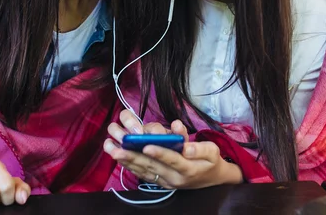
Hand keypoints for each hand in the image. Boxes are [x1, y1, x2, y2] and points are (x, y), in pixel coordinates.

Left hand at [103, 112, 241, 188]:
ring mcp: (166, 181)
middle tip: (117, 148)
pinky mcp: (160, 182)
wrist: (213, 179)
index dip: (160, 152)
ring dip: (126, 161)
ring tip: (112, 150)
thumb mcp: (213, 152)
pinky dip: (130, 166)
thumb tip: (186, 145)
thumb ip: (200, 148)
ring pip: (143, 170)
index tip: (147, 144)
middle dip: (133, 156)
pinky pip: (143, 174)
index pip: (172, 160)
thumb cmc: (211, 161)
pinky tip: (118, 158)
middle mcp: (174, 178)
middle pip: (151, 166)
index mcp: (188, 169)